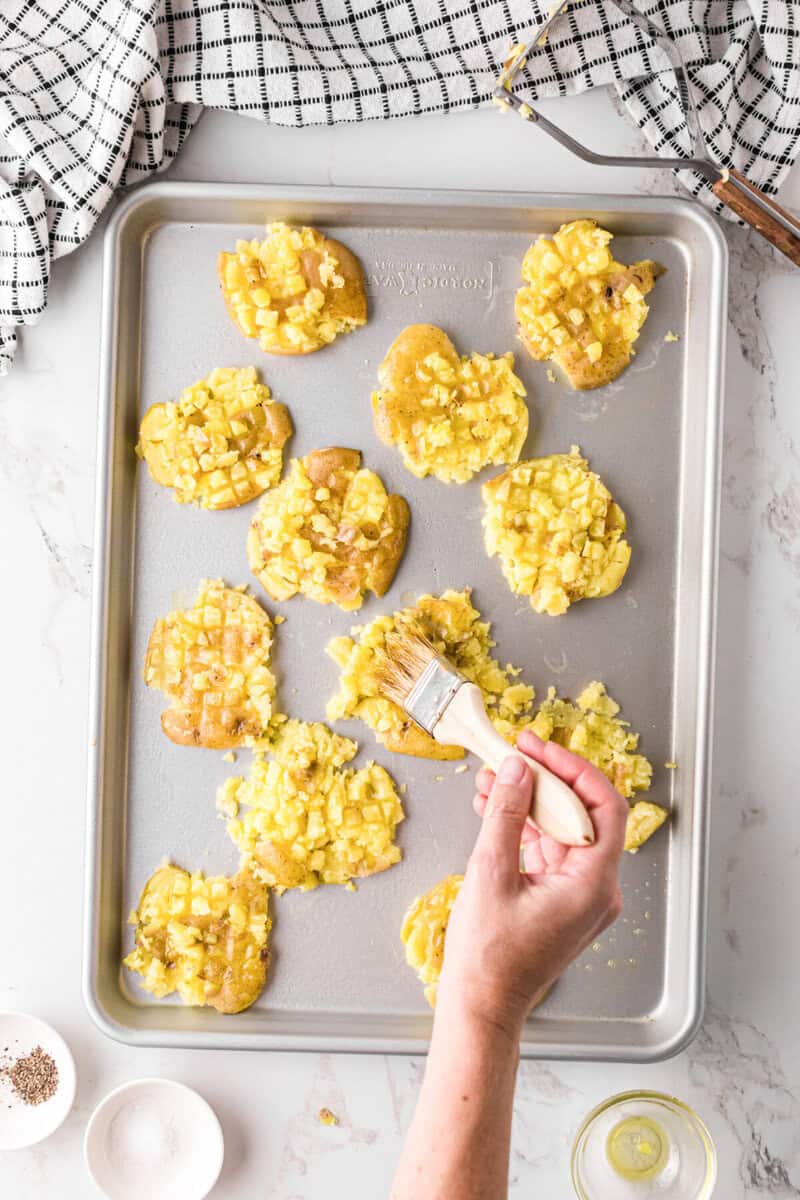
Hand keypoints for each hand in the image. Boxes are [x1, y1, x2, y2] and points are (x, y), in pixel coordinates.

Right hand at [436, 729, 627, 1038]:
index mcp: (593, 884)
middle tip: (515, 754)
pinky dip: (524, 827)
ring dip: (529, 802)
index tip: (541, 749)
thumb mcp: (491, 873)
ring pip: (562, 830)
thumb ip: (507, 815)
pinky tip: (494, 808)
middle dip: (545, 780)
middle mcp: (596, 889)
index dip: (575, 770)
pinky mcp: (560, 900)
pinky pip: (549, 851)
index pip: (605, 807)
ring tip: (492, 779)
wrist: (481, 1006)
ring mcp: (579, 896)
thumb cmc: (488, 957)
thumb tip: (517, 769)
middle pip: (583, 815)